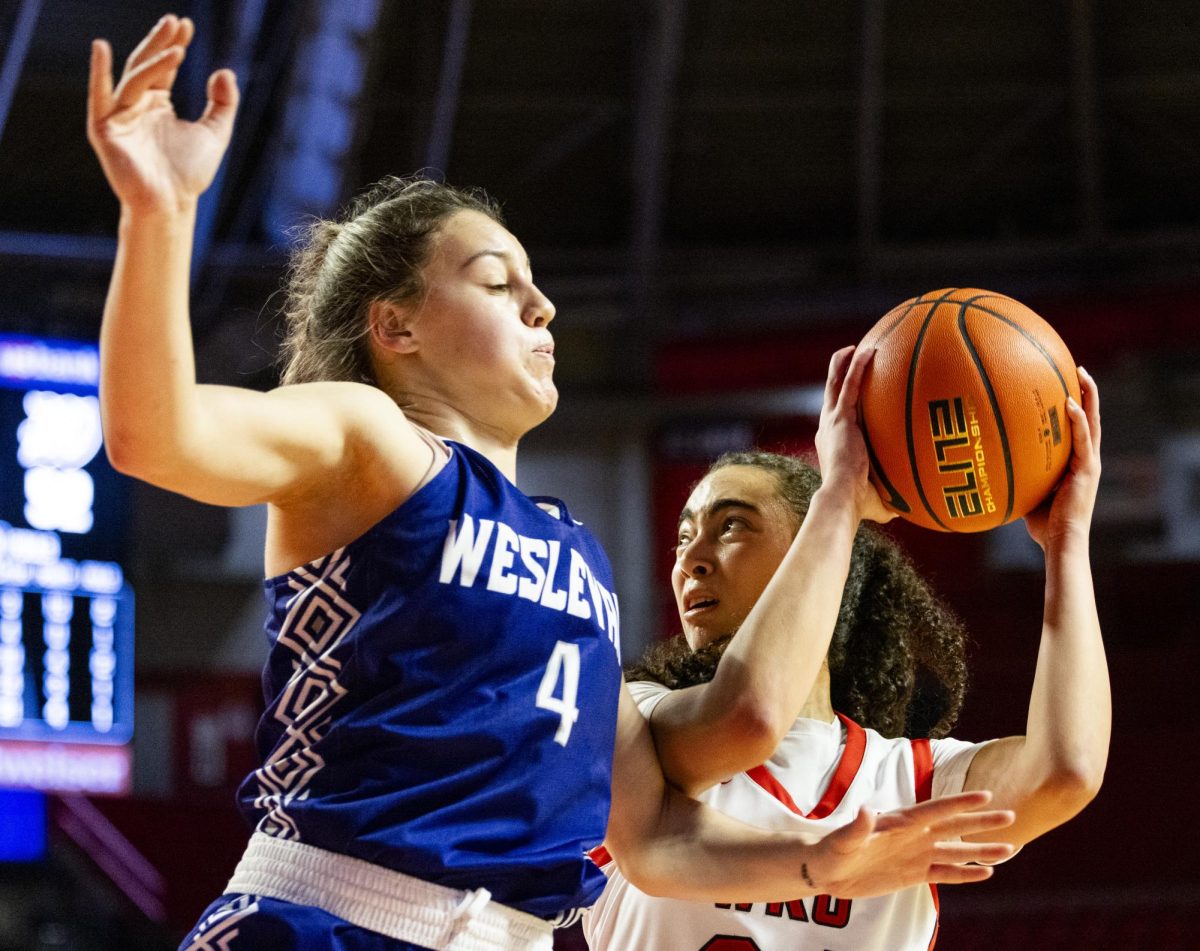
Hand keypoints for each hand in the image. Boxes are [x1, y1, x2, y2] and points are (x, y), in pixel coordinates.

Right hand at [87, 15, 239, 212]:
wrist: (172, 204)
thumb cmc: (190, 173)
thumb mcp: (215, 133)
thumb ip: (223, 104)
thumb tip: (224, 71)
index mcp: (157, 104)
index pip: (164, 68)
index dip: (174, 45)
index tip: (186, 25)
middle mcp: (136, 106)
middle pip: (147, 66)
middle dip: (160, 43)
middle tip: (175, 22)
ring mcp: (118, 116)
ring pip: (135, 80)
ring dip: (154, 62)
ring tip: (176, 47)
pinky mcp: (104, 129)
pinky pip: (100, 96)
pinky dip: (98, 73)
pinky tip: (101, 48)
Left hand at [803, 790, 1014, 897]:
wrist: (827, 871)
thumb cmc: (833, 850)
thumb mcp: (844, 839)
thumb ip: (857, 827)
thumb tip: (866, 810)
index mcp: (901, 822)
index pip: (936, 810)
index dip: (960, 803)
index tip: (986, 794)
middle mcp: (914, 836)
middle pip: (955, 827)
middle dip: (983, 822)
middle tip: (1011, 816)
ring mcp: (916, 855)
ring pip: (957, 852)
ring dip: (982, 851)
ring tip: (1011, 848)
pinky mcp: (914, 874)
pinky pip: (945, 874)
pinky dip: (965, 874)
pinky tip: (986, 873)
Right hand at [814, 345, 895, 523]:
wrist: (842, 499)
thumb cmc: (857, 506)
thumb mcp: (877, 500)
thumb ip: (891, 498)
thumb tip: (911, 507)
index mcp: (832, 444)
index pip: (837, 417)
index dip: (843, 404)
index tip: (853, 394)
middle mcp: (827, 428)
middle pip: (831, 394)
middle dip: (839, 375)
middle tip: (851, 360)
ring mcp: (832, 421)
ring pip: (835, 383)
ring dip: (844, 363)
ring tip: (856, 347)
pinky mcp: (840, 418)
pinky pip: (850, 385)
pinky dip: (858, 367)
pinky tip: (869, 351)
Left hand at [1024, 367, 1100, 550]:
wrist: (1060, 542)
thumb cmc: (1041, 523)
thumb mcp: (1027, 490)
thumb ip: (1017, 473)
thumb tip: (987, 463)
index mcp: (1076, 462)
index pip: (1079, 427)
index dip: (1076, 405)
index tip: (1066, 383)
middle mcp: (1087, 459)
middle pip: (1091, 417)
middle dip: (1086, 391)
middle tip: (1078, 368)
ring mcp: (1090, 463)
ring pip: (1093, 421)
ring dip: (1088, 396)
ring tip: (1081, 373)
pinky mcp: (1087, 470)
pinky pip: (1083, 439)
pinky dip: (1078, 420)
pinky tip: (1069, 403)